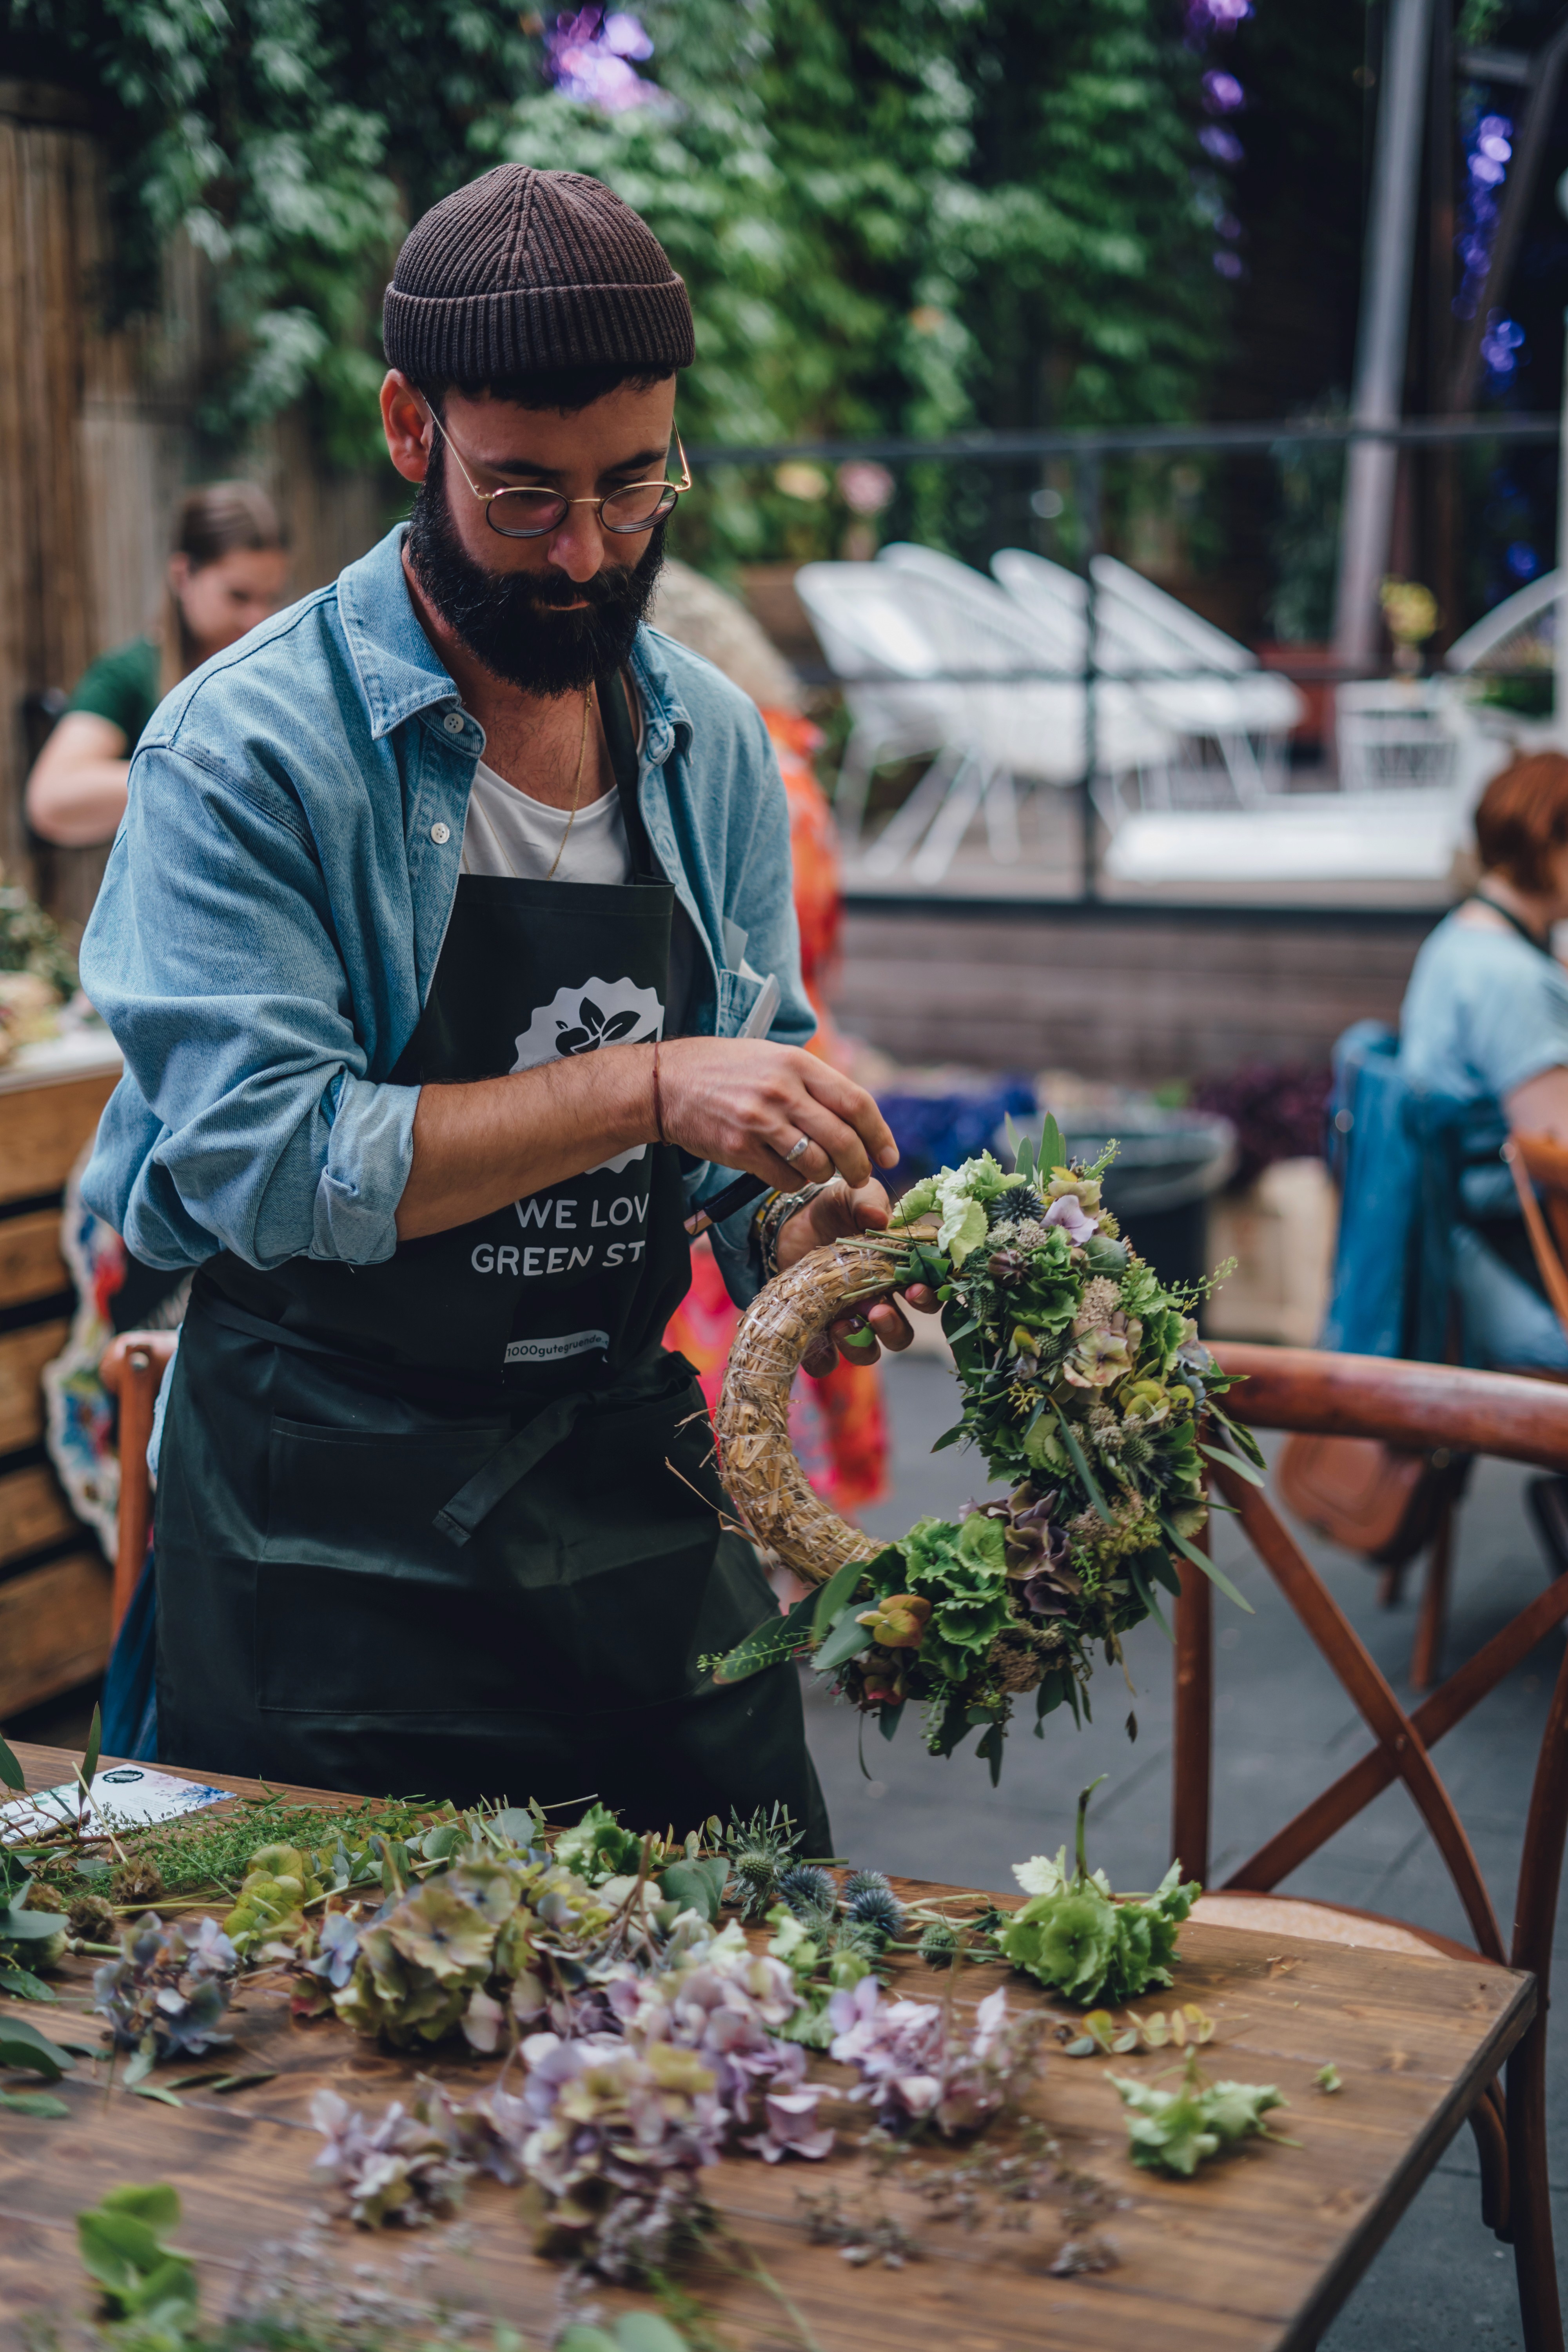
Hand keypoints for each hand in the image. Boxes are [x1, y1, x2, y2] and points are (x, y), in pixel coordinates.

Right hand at [659, 1036, 897, 1193]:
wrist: (666, 1082)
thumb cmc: (725, 1070)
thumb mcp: (773, 1059)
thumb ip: (813, 1082)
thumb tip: (856, 1115)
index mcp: (798, 1063)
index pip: (857, 1103)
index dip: (880, 1134)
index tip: (888, 1155)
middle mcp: (783, 1090)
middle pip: (844, 1140)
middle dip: (859, 1166)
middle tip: (860, 1176)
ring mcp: (760, 1120)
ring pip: (817, 1164)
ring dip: (824, 1175)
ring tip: (817, 1171)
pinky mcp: (739, 1148)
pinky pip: (785, 1179)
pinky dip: (794, 1183)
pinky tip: (786, 1173)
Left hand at [775, 1176, 939, 1373]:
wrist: (791, 1221)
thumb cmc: (833, 1209)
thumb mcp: (851, 1196)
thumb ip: (867, 1200)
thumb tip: (879, 1216)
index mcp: (897, 1275)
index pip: (925, 1295)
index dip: (928, 1298)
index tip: (916, 1289)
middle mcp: (877, 1302)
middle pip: (901, 1334)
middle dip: (894, 1328)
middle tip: (877, 1311)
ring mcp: (848, 1320)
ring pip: (869, 1351)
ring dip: (862, 1345)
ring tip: (842, 1325)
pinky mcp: (817, 1331)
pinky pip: (826, 1361)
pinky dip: (825, 1358)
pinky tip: (818, 1338)